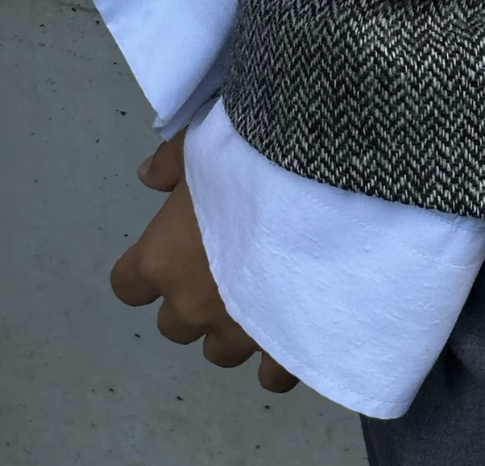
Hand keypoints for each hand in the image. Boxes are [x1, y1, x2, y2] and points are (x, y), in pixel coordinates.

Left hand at [110, 129, 299, 393]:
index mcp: (163, 260)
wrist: (318, 194)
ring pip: (219, 352)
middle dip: (192, 300)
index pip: (128, 285)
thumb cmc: (251, 166)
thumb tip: (148, 177)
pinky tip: (293, 334)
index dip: (147, 270)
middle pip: (174, 325)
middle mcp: (192, 305)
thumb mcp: (203, 147)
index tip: (170, 251)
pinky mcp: (284, 347)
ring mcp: (238, 333)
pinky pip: (273, 375)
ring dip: (231, 330)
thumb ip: (170, 164)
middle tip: (222, 267)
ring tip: (258, 299)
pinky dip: (279, 359)